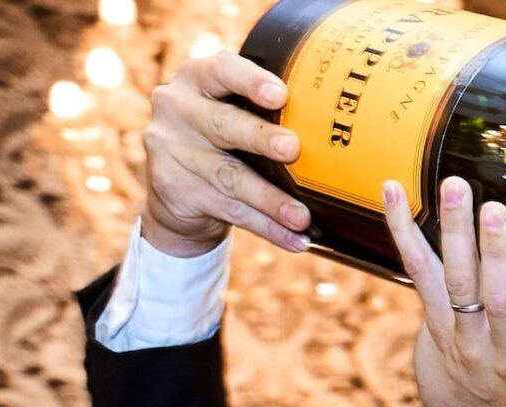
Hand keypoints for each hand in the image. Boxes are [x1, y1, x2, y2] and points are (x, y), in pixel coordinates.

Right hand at [138, 51, 311, 257]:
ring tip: (302, 217)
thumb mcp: (234, 115)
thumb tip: (335, 135)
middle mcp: (177, 107)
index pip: (222, 70)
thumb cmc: (223, 142)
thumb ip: (265, 114)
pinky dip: (266, 227)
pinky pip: (229, 209)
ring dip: (270, 199)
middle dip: (260, 138)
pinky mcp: (173, 186)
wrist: (178, 190)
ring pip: (229, 176)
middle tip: (292, 149)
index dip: (250, 81)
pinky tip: (293, 238)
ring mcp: (170, 147)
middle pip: (223, 124)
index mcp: (198, 78)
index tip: (280, 95)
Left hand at [380, 177, 505, 406]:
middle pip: (497, 299)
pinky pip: (417, 269)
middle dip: (496, 253)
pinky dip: (402, 230)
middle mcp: (498, 348)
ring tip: (454, 187)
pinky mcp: (430, 314)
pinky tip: (392, 191)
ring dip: (453, 231)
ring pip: (453, 279)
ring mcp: (458, 332)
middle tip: (495, 209)